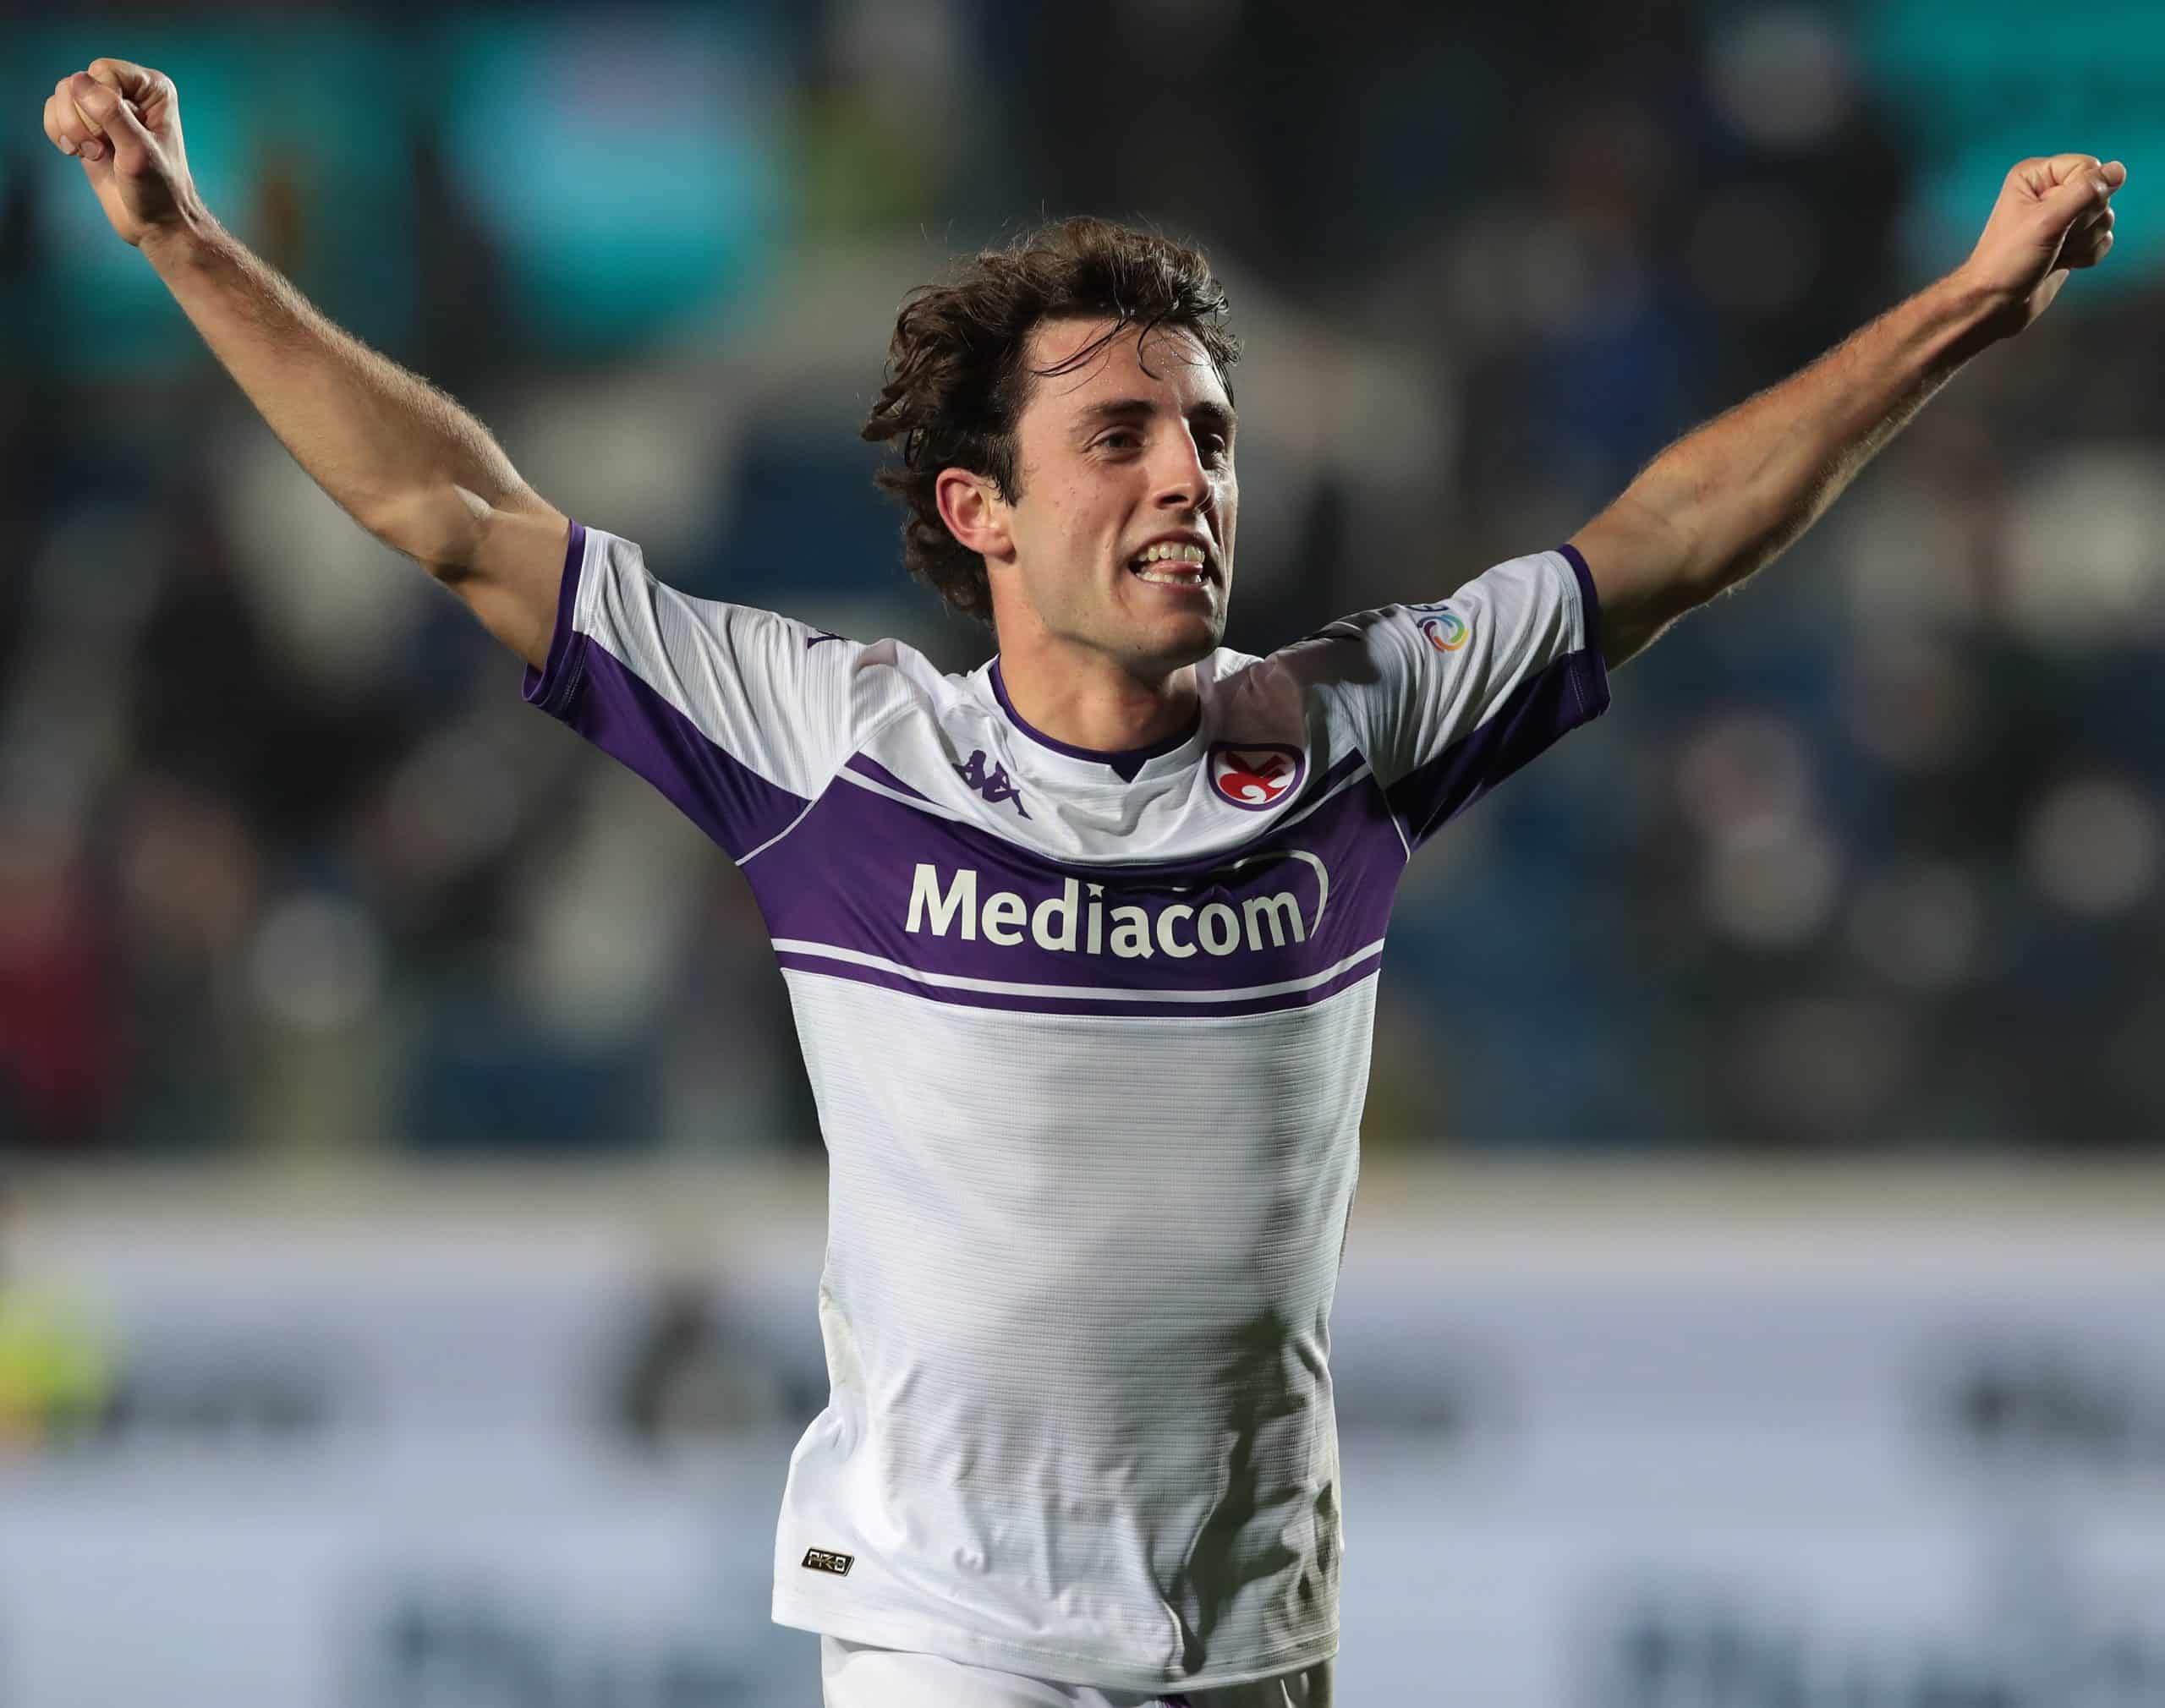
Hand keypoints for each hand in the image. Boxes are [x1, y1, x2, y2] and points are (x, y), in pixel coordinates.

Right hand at [42, 60, 201, 248]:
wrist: (155, 222)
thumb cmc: (158, 190)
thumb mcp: (138, 151)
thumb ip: (111, 114)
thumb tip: (78, 81)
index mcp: (152, 89)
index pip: (103, 71)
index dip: (101, 102)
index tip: (117, 136)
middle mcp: (127, 91)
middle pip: (77, 82)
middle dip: (82, 119)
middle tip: (101, 150)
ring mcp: (104, 108)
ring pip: (62, 95)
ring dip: (70, 128)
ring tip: (94, 154)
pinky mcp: (86, 126)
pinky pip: (53, 111)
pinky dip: (59, 132)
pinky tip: (78, 153)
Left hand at [1954, 154, 2126, 341]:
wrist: (1996, 306)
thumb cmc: (2008, 262)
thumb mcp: (2047, 221)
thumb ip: (2085, 192)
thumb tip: (2118, 170)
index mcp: (2036, 176)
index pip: (2088, 167)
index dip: (2083, 195)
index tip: (2056, 219)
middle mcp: (2050, 191)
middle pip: (2099, 194)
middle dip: (2081, 223)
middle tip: (2053, 240)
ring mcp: (2062, 217)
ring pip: (2104, 218)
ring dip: (2083, 242)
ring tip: (2053, 253)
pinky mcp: (2071, 240)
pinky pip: (2102, 239)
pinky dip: (2086, 255)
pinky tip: (2062, 262)